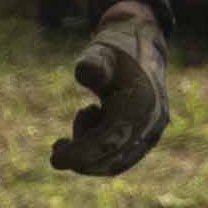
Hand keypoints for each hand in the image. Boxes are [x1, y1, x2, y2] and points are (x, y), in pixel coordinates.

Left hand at [51, 0, 172, 180]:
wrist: (143, 46)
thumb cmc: (116, 49)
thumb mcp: (101, 52)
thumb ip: (94, 63)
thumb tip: (86, 71)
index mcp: (141, 103)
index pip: (108, 140)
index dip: (80, 153)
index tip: (54, 159)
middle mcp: (152, 122)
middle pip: (113, 158)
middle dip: (81, 159)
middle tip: (56, 148)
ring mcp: (153, 130)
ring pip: (117, 162)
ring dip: (89, 157)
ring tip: (72, 134)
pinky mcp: (148, 136)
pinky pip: (123, 157)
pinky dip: (100, 155)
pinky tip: (85, 133)